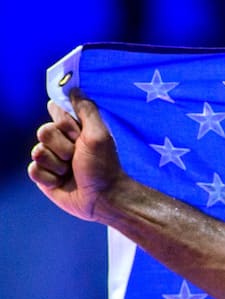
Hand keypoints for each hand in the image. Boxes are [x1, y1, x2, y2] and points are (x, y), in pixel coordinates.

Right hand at [28, 92, 124, 222]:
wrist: (103, 197)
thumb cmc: (104, 166)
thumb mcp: (99, 134)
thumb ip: (86, 110)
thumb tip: (74, 88)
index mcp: (73, 130)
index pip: (55, 113)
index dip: (66, 124)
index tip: (78, 134)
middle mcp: (60, 143)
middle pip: (43, 132)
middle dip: (62, 146)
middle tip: (77, 157)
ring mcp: (51, 160)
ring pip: (37, 152)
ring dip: (57, 164)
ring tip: (71, 172)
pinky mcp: (44, 178)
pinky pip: (33, 170)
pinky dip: (49, 178)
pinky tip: (62, 182)